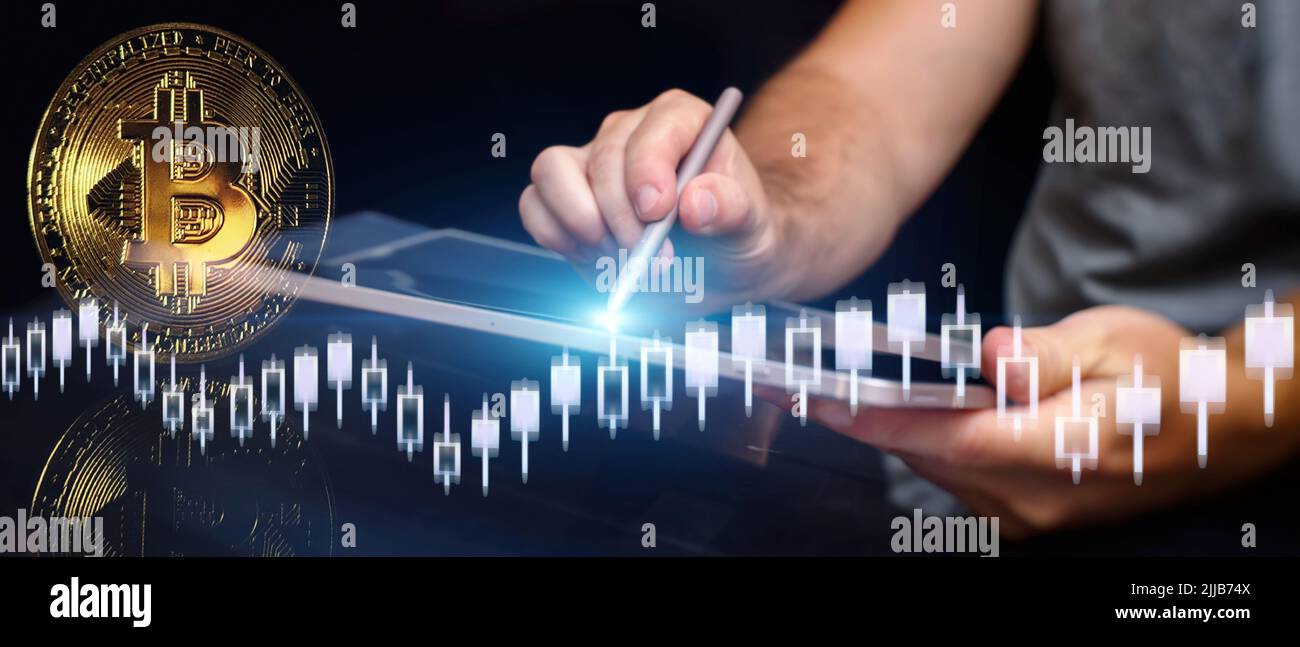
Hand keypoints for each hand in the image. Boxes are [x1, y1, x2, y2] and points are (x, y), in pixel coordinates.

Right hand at [519, 89, 782, 307]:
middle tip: (646, 258)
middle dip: (621, 218)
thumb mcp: (751, 226)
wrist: (721, 267)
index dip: (648, 169)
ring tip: (617, 258)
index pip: (654, 128)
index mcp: (682, 121)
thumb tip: (696, 202)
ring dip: (580, 223)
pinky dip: (556, 237)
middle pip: (602, 159)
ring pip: (553, 172)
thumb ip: (731, 209)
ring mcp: (593, 164)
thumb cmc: (736, 233)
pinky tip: (594, 258)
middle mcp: (632, 134)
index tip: (657, 214)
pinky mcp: (566, 200)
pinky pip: (534, 205)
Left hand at [766, 305, 1299, 537]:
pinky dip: (935, 453)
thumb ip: (1044, 354)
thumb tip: (990, 355)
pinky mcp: (1036, 517)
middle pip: (931, 459)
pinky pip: (965, 486)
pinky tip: (921, 423)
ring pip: (943, 474)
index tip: (822, 403)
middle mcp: (1038, 495)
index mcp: (1056, 449)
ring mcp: (1036, 515)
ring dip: (900, 439)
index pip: (943, 437)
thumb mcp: (1112, 342)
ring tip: (853, 402)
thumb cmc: (1165, 377)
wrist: (1217, 430)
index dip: (876, 421)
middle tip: (817, 392)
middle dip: (872, 425)